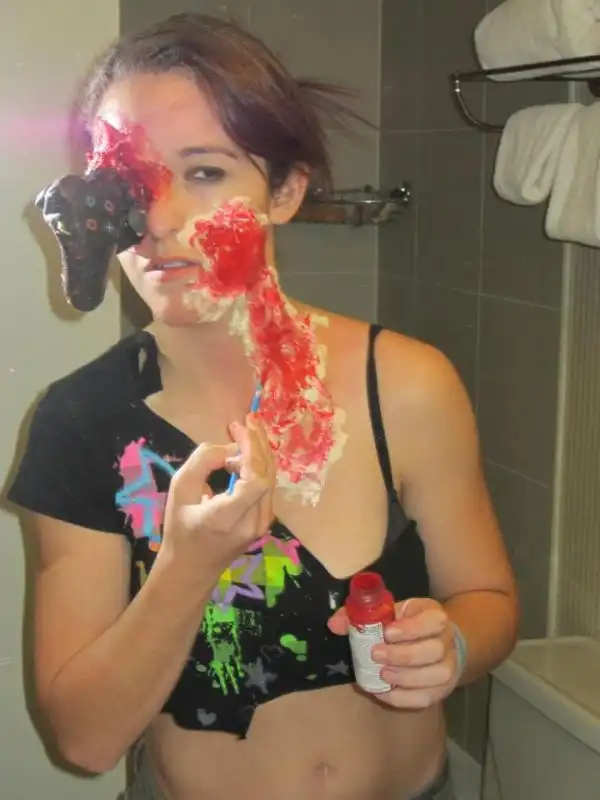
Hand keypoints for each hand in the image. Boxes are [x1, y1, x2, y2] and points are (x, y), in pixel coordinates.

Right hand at [161, 413, 274, 577]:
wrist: (190, 570)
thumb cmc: (180, 530)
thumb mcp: (179, 490)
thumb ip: (204, 462)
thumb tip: (232, 448)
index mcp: (228, 517)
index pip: (257, 481)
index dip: (252, 450)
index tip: (238, 428)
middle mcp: (251, 522)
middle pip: (267, 475)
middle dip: (258, 444)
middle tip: (247, 421)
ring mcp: (261, 525)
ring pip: (270, 480)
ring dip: (260, 453)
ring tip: (246, 432)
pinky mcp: (263, 523)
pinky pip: (267, 488)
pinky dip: (259, 467)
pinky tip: (245, 455)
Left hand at [328, 597, 459, 708]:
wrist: (435, 641)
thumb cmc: (406, 624)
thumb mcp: (389, 612)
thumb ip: (360, 615)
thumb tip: (334, 624)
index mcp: (434, 616)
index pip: (432, 620)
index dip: (411, 628)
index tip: (386, 633)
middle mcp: (447, 641)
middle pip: (434, 650)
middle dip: (404, 655)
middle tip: (376, 655)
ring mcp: (448, 666)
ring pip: (437, 675)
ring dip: (407, 678)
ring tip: (382, 675)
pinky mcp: (441, 689)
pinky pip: (428, 697)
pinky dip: (405, 698)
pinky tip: (385, 692)